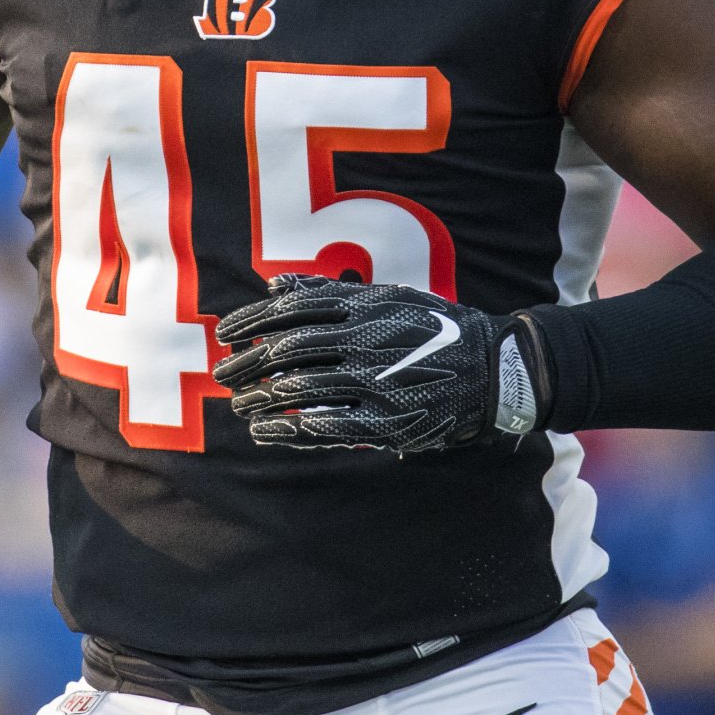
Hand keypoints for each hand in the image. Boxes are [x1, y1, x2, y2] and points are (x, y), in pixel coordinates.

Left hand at [215, 275, 542, 455]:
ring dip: (262, 397)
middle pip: (289, 349)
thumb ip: (328, 292)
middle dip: (248, 362)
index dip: (252, 322)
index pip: (292, 310)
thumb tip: (274, 286)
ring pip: (303, 387)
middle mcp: (367, 339)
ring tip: (241, 404)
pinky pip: (329, 425)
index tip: (225, 334)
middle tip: (223, 373)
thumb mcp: (385, 297)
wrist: (490, 369)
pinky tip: (268, 429)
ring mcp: (377, 381)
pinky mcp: (388, 420)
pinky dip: (293, 427)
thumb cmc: (432, 329)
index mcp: (364, 306)